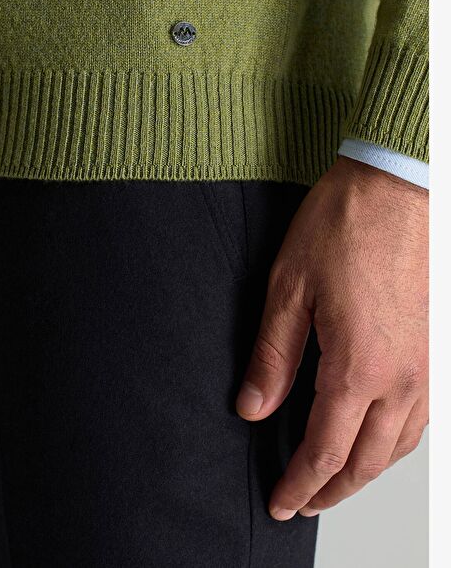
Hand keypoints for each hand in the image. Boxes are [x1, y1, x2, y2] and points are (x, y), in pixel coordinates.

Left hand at [236, 156, 428, 519]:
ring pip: (399, 446)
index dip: (300, 484)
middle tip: (303, 502)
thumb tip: (253, 407)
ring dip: (365, 472)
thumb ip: (273, 355)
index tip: (281, 501)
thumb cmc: (346, 225)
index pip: (325, 449)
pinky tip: (379, 438)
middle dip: (331, 490)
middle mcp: (404, 376)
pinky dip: (396, 443)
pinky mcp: (439, 347)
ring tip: (336, 480)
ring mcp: (429, 364)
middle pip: (366, 460)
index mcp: (360, 365)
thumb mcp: (290, 288)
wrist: (399, 184)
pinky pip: (423, 417)